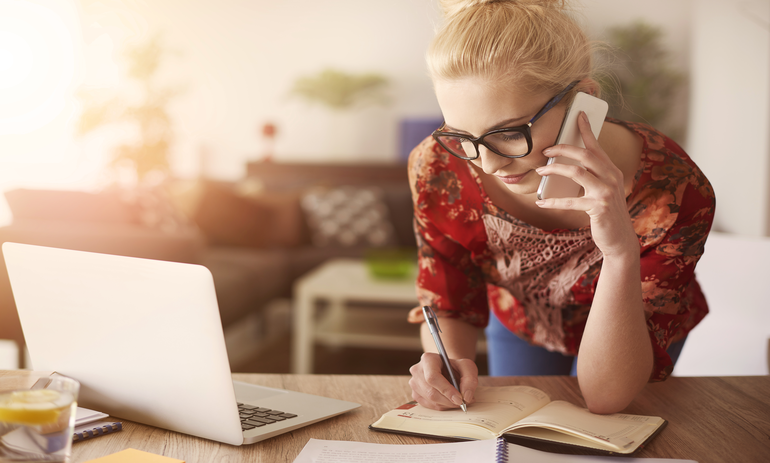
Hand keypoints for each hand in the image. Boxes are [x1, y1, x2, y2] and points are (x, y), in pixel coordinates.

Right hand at [408, 352, 477, 410]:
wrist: (448, 370)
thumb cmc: (457, 367)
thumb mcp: (468, 368)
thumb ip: (470, 380)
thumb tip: (467, 397)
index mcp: (428, 359)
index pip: (433, 377)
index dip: (446, 390)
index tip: (460, 399)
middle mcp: (417, 371)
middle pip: (431, 391)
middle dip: (449, 400)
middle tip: (462, 403)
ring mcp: (414, 383)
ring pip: (430, 400)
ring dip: (447, 404)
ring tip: (457, 400)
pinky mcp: (415, 394)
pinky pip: (429, 405)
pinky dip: (442, 406)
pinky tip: (449, 400)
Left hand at [535, 111, 638, 257]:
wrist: (620, 239)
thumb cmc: (606, 213)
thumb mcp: (603, 191)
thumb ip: (591, 177)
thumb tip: (564, 166)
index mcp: (612, 171)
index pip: (597, 146)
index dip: (587, 129)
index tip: (578, 115)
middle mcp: (612, 178)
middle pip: (585, 155)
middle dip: (563, 149)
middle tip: (545, 150)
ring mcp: (606, 192)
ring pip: (577, 172)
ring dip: (555, 169)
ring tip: (540, 171)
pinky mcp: (598, 207)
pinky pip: (570, 201)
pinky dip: (553, 201)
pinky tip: (541, 202)